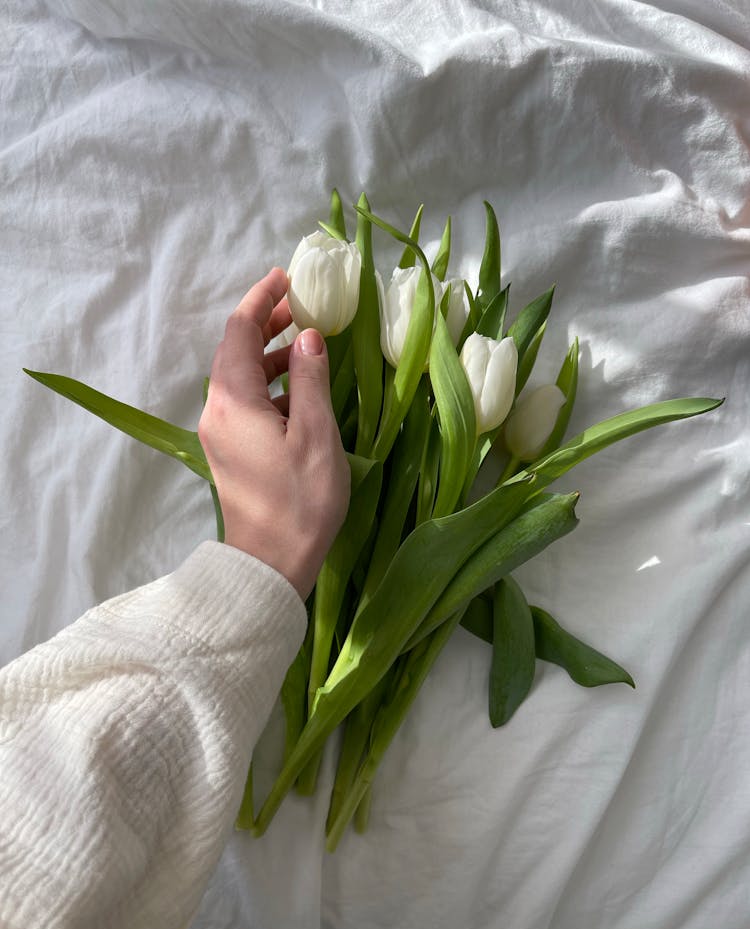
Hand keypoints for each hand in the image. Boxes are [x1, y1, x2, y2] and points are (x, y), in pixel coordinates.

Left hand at [198, 268, 350, 599]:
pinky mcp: (231, 452)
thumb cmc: (300, 499)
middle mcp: (217, 410)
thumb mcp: (315, 432)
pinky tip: (302, 391)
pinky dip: (272, 386)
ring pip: (242, 378)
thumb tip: (308, 337)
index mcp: (233, 399)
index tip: (287, 278)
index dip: (261, 300)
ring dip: (272, 355)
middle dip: (268, 324)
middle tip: (303, 306)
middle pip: (237, 351)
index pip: (239, 331)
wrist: (272, 563)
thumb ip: (311, 378)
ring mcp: (221, 433)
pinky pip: (246, 403)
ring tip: (309, 344)